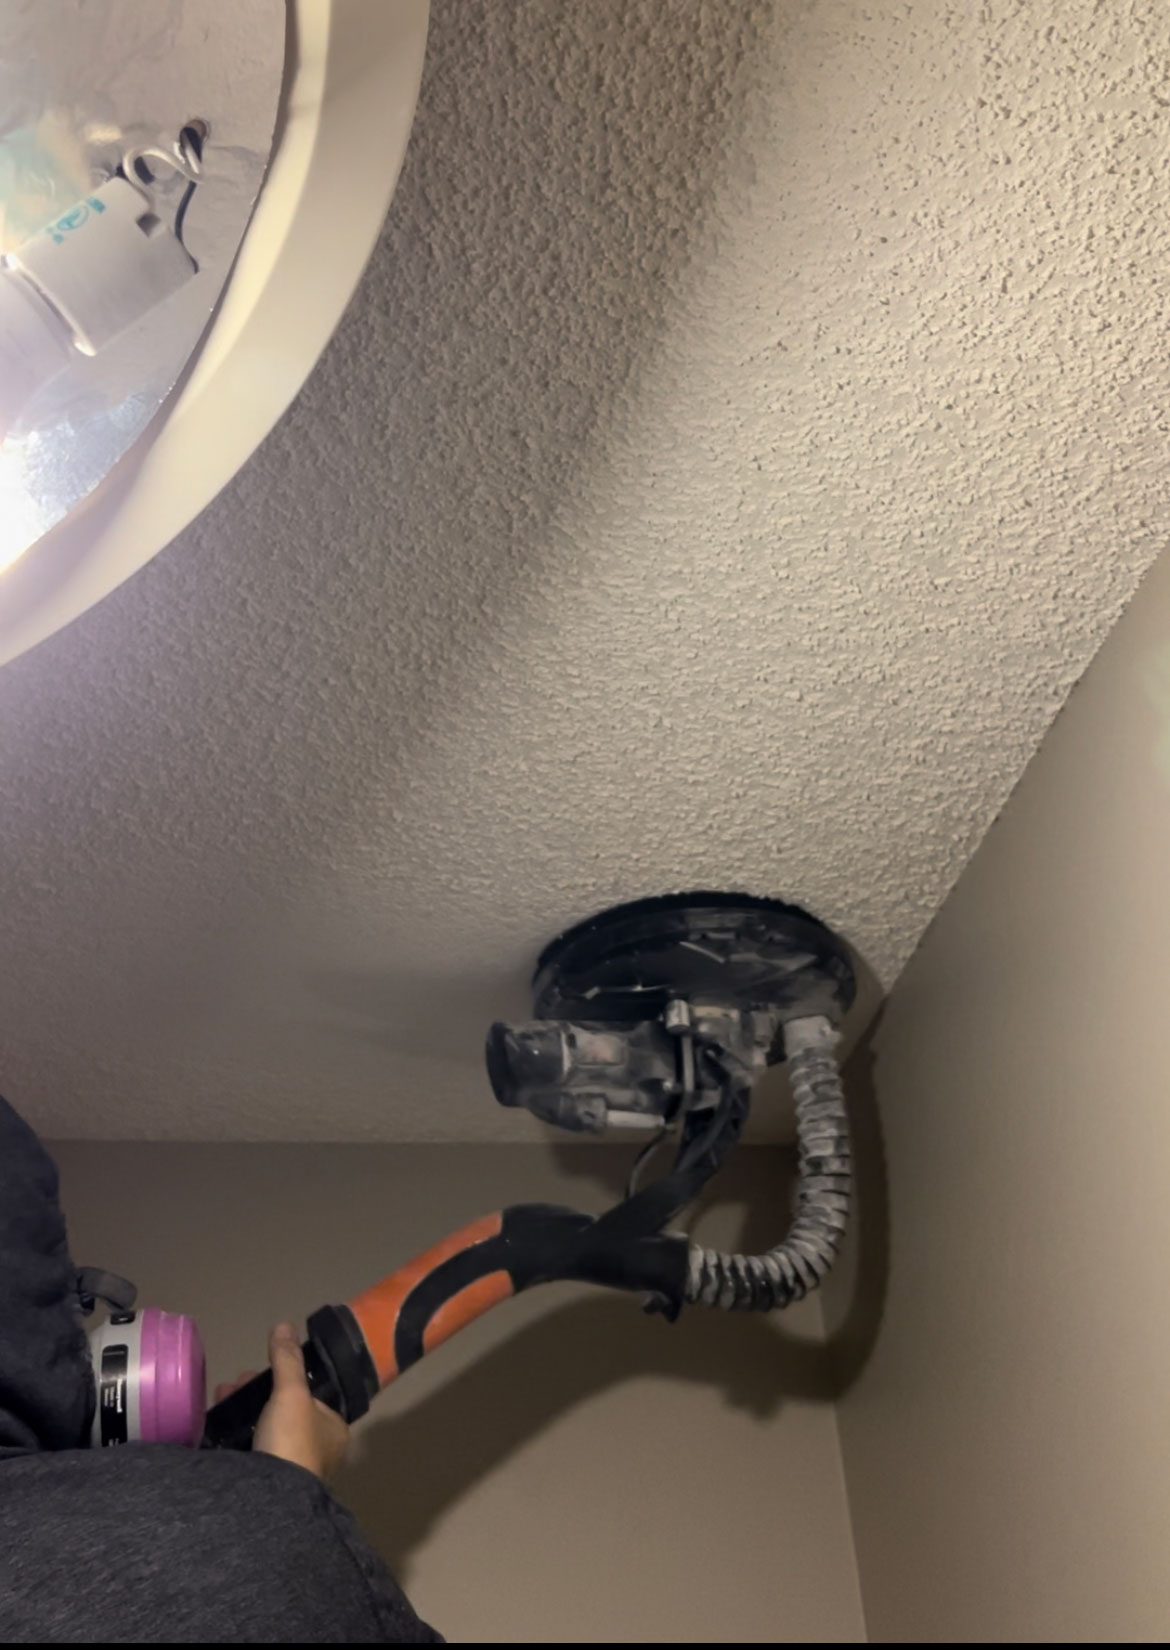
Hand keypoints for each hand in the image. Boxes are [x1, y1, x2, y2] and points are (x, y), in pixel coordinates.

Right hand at [214, 1323, 350, 1480]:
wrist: (269, 1503)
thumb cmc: (291, 1443)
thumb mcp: (291, 1393)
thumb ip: (287, 1360)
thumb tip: (284, 1325)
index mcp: (333, 1429)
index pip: (309, 1397)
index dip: (283, 1381)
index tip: (258, 1374)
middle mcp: (316, 1451)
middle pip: (283, 1412)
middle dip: (255, 1395)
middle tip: (232, 1386)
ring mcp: (290, 1471)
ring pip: (264, 1431)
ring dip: (242, 1413)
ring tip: (220, 1399)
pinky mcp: (265, 1486)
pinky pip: (249, 1452)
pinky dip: (234, 1437)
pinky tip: (215, 1427)